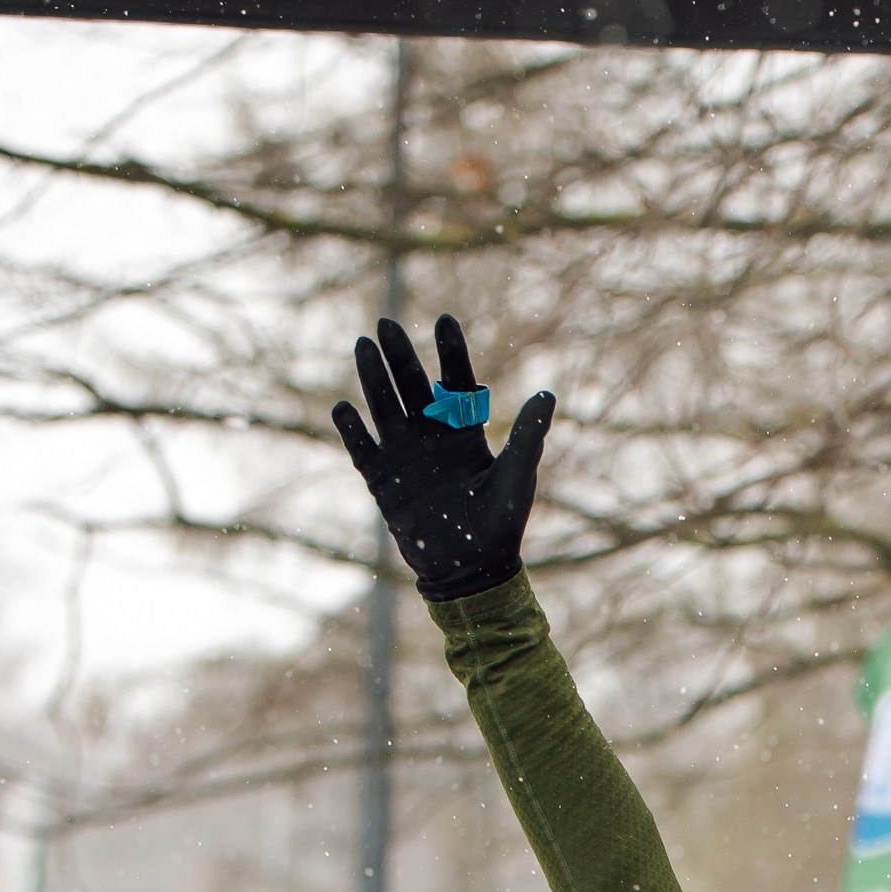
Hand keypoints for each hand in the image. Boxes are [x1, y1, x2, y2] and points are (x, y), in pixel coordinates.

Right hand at [331, 314, 554, 600]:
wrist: (472, 570)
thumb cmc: (500, 525)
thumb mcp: (517, 477)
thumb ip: (529, 436)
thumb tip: (548, 394)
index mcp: (465, 431)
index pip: (455, 382)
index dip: (449, 353)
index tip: (444, 321)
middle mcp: (431, 436)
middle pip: (412, 385)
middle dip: (400, 355)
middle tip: (387, 323)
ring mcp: (404, 455)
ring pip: (384, 406)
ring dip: (372, 377)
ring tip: (362, 346)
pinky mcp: (382, 480)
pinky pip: (362, 449)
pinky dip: (352, 430)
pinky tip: (342, 408)